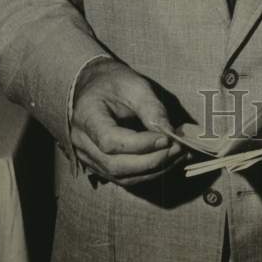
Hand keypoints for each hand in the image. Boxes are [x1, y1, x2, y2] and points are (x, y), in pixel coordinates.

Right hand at [70, 58, 190, 185]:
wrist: (97, 87)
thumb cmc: (115, 83)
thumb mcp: (136, 86)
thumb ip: (152, 109)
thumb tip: (171, 134)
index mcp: (86, 117)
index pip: (110, 141)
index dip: (140, 145)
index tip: (168, 138)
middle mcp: (82, 143)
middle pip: (116, 165)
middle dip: (152, 160)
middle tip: (179, 148)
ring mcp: (88, 158)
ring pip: (122, 176)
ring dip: (154, 169)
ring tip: (179, 155)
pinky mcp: (100, 167)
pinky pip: (125, 178)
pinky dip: (148, 173)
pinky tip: (168, 161)